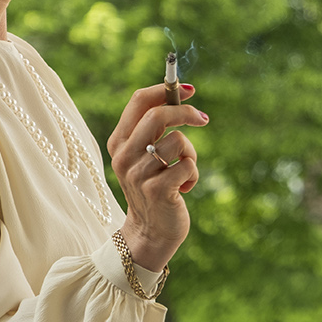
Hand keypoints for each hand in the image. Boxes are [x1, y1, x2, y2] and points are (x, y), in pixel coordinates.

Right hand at [108, 83, 208, 271]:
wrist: (150, 231)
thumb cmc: (154, 186)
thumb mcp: (145, 156)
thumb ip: (154, 129)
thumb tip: (181, 93)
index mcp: (119, 142)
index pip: (138, 101)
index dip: (165, 89)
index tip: (189, 89)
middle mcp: (124, 156)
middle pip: (157, 115)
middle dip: (186, 112)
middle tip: (203, 118)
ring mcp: (138, 174)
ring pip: (178, 141)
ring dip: (191, 154)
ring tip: (184, 171)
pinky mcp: (157, 190)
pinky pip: (188, 165)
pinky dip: (193, 175)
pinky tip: (184, 189)